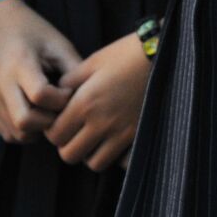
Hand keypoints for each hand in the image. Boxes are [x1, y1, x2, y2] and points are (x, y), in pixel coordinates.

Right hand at [0, 0, 80, 143]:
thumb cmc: (31, 31)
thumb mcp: (57, 43)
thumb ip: (73, 68)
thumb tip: (89, 93)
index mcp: (19, 65)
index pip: (41, 96)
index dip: (62, 99)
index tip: (70, 90)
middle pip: (25, 121)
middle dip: (50, 121)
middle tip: (62, 108)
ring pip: (15, 132)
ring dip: (38, 129)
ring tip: (51, 112)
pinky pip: (6, 132)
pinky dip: (25, 131)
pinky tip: (38, 115)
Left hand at [46, 32, 153, 170]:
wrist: (163, 53)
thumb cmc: (126, 54)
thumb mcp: (93, 62)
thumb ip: (69, 82)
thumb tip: (56, 96)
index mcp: (85, 103)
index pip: (55, 135)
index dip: (53, 130)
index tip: (60, 120)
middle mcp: (101, 122)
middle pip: (69, 154)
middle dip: (68, 144)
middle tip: (74, 130)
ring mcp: (122, 131)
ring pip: (93, 163)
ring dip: (89, 152)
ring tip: (93, 136)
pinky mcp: (138, 134)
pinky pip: (117, 160)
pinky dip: (110, 154)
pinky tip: (111, 139)